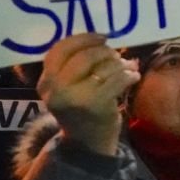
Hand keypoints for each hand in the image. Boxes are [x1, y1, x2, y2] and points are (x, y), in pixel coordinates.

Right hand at [37, 33, 140, 155]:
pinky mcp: (96, 105)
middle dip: (105, 52)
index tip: (102, 37)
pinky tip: (133, 77)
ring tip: (128, 67)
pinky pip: (118, 79)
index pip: (60, 50)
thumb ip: (74, 64)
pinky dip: (130, 74)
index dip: (83, 39)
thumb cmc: (81, 107)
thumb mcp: (67, 87)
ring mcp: (75, 98)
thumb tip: (100, 36)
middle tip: (116, 56)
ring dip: (122, 63)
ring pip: (105, 66)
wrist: (87, 143)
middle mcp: (56, 90)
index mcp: (46, 81)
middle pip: (84, 56)